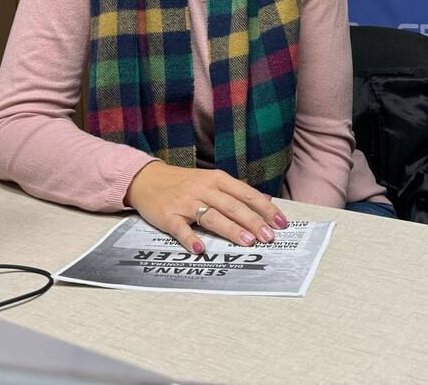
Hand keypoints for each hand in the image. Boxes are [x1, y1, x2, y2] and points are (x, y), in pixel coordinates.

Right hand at [125, 161, 288, 252]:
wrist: (146, 179)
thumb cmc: (184, 183)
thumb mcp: (212, 181)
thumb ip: (236, 192)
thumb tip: (266, 201)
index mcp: (217, 180)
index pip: (246, 194)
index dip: (265, 209)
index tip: (281, 223)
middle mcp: (203, 189)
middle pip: (233, 206)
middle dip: (253, 222)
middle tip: (268, 237)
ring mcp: (185, 202)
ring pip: (212, 216)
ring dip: (230, 229)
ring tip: (247, 242)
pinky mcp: (167, 215)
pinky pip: (180, 228)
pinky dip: (190, 238)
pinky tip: (200, 249)